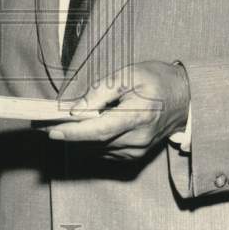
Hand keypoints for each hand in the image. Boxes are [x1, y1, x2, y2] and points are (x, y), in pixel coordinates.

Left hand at [45, 61, 189, 160]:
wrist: (187, 99)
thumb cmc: (158, 80)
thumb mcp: (130, 73)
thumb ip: (102, 90)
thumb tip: (77, 108)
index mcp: (138, 116)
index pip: (100, 130)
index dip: (74, 132)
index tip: (52, 131)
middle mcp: (138, 139)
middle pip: (95, 142)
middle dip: (68, 134)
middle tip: (42, 125)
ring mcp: (138, 150)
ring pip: (98, 149)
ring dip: (78, 139)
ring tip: (58, 125)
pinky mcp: (136, 155)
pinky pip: (106, 151)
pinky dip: (91, 142)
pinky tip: (82, 129)